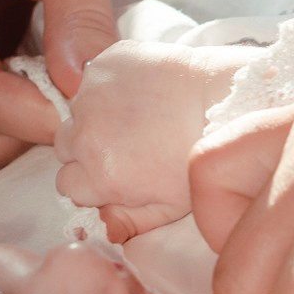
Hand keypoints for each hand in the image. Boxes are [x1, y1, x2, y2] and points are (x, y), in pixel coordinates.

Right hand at [55, 42, 255, 241]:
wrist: (228, 100)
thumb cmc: (205, 155)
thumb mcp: (171, 205)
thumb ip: (130, 222)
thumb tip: (105, 230)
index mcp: (99, 176)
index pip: (69, 185)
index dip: (92, 181)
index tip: (116, 172)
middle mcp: (85, 135)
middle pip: (65, 148)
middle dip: (87, 149)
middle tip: (126, 143)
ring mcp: (92, 94)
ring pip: (76, 112)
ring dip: (94, 115)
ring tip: (137, 116)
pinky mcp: (105, 63)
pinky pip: (92, 78)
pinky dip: (108, 85)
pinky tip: (142, 91)